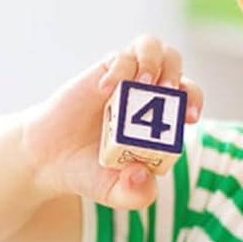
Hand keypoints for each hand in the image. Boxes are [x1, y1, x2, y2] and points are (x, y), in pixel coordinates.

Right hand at [21, 33, 201, 211]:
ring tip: (143, 83)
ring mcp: (125, 80)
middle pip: (175, 64)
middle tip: (165, 93)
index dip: (193, 99)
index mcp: (160, 119)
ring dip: (153, 61)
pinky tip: (105, 91)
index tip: (189, 116)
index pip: (188, 96)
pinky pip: (120, 57)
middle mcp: (146, 94)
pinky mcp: (103, 73)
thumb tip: (141, 174)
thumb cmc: (90, 173)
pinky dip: (119, 69)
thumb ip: (134, 194)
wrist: (50, 160)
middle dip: (175, 74)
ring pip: (152, 47)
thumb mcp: (115, 193)